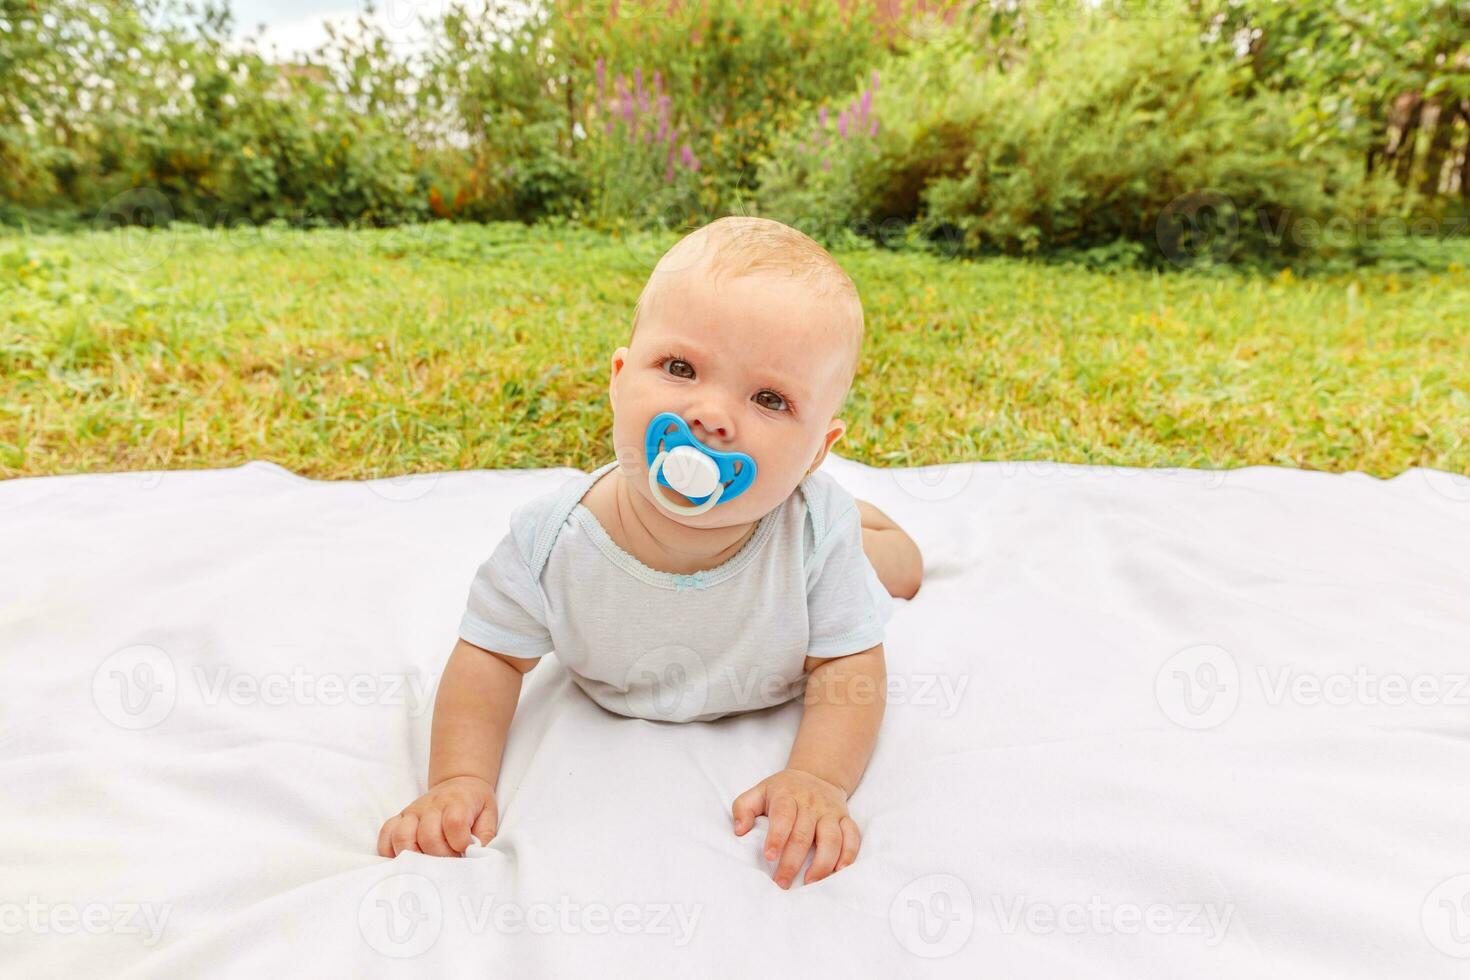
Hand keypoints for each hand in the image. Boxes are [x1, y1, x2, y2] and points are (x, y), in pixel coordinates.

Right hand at [377, 775, 498, 857]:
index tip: (466, 850)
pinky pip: (386, 834)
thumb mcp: (489, 815)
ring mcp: (412, 812)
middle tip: (450, 860)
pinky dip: (390, 850)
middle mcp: (431, 806)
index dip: (460, 843)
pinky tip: (404, 860)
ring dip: (414, 857)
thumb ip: (485, 836)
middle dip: (440, 857)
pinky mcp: (399, 818)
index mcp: (457, 802)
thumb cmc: (474, 804)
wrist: (459, 783)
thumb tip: (476, 857)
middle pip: (428, 836)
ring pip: (402, 837)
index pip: (454, 823)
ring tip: (428, 863)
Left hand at [732, 768, 861, 888]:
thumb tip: (739, 831)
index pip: (783, 816)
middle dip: (793, 862)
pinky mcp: (846, 819)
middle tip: (782, 882)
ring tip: (810, 882)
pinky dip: (849, 854)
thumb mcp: (759, 791)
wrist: (816, 775)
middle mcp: (811, 804)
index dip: (777, 837)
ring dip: (822, 863)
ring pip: (832, 838)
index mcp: (787, 796)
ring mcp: (830, 812)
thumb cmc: (782, 791)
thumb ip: (743, 808)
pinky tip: (838, 871)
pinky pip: (852, 836)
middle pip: (804, 834)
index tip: (769, 857)